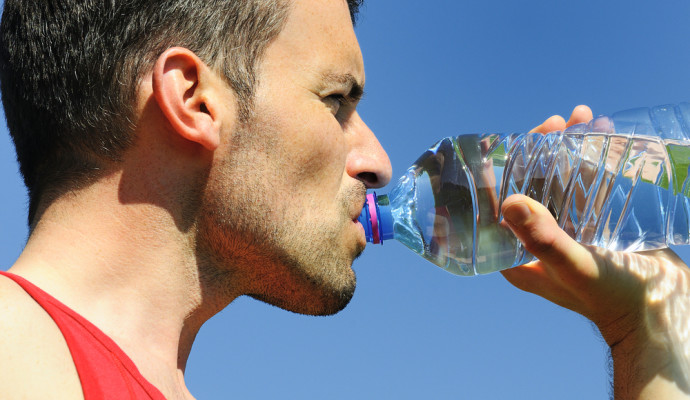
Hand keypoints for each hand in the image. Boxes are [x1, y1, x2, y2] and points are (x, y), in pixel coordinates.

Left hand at [500, 105, 689, 398]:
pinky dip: (591, 160)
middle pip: (529, 185)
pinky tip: (600, 134)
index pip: (497, 204)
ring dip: (567, 148)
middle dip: (540, 149)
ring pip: (559, 180)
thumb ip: (543, 238)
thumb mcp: (573, 266)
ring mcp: (568, 231)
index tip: (514, 139)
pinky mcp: (595, 225)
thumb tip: (508, 201)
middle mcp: (538, 241)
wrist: (662, 315)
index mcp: (519, 255)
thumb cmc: (614, 300)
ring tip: (582, 118)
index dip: (502, 168)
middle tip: (557, 122)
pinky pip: (586, 186)